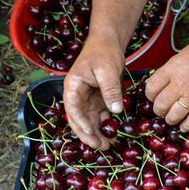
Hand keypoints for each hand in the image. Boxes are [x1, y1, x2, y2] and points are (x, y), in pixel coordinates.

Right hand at [63, 34, 125, 148]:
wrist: (108, 43)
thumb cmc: (104, 52)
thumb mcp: (107, 70)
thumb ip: (110, 89)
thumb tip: (115, 111)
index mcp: (73, 86)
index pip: (73, 109)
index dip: (81, 123)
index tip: (92, 134)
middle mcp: (77, 95)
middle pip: (78, 119)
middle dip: (88, 134)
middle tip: (102, 146)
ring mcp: (87, 98)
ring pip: (88, 121)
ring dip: (97, 133)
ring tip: (108, 145)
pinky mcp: (97, 100)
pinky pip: (98, 116)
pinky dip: (104, 126)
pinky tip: (113, 135)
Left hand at [146, 34, 188, 132]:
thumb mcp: (183, 55)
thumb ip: (173, 69)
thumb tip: (166, 80)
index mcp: (172, 69)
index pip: (151, 88)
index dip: (149, 94)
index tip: (153, 96)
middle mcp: (180, 84)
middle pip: (160, 104)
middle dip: (158, 109)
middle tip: (160, 108)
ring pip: (173, 116)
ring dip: (170, 119)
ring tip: (171, 118)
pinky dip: (186, 126)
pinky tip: (183, 126)